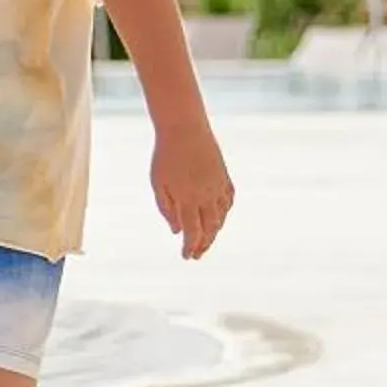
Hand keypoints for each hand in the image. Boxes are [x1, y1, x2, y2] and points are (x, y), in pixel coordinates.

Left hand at [152, 115, 233, 258]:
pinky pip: (228, 202)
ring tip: (205, 240)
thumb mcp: (158, 184)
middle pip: (210, 229)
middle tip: (196, 255)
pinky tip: (218, 218)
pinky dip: (224, 214)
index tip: (187, 257)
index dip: (191, 246)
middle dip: (204, 244)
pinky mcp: (224, 177)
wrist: (185, 129)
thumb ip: (167, 209)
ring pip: (221, 217)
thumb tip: (177, 231)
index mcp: (189, 199)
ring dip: (214, 231)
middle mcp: (208, 196)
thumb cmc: (165, 157)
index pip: (193, 232)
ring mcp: (219, 187)